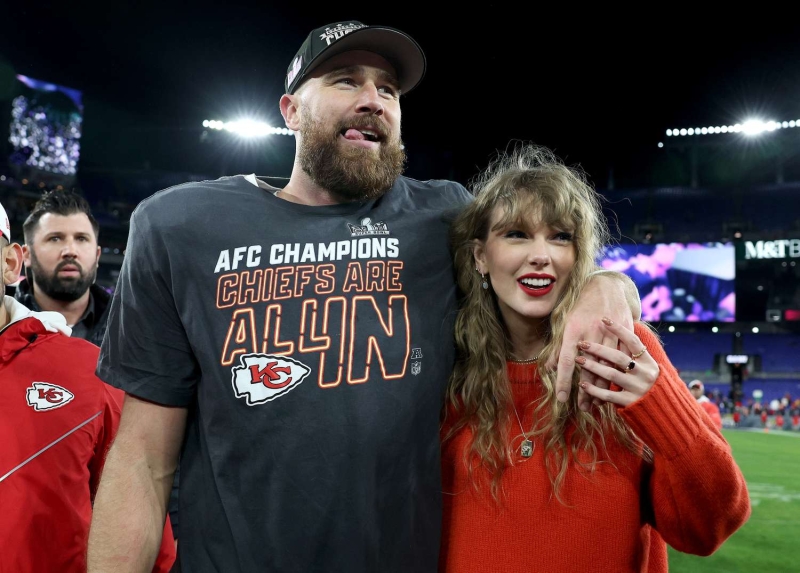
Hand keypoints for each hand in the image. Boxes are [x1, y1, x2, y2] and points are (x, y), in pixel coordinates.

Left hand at [548, 273, 636, 408]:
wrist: (607, 286)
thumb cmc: (581, 306)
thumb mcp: (565, 323)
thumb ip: (559, 347)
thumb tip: (549, 369)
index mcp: (573, 330)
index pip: (566, 361)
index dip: (564, 381)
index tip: (562, 399)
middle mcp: (591, 332)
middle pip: (588, 368)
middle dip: (585, 391)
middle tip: (582, 408)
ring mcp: (609, 333)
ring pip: (607, 366)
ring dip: (601, 387)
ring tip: (596, 404)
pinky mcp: (624, 332)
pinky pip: (622, 358)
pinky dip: (617, 374)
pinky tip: (613, 388)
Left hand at [575, 317, 658, 406]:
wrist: (664, 411)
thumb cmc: (649, 385)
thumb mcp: (647, 368)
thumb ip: (633, 355)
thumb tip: (615, 335)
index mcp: (648, 362)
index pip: (633, 341)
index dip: (619, 329)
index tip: (604, 319)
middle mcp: (645, 373)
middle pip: (618, 357)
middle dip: (598, 349)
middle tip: (582, 343)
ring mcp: (638, 388)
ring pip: (611, 374)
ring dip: (592, 367)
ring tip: (578, 360)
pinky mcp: (630, 402)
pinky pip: (609, 395)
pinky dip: (594, 389)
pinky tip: (582, 384)